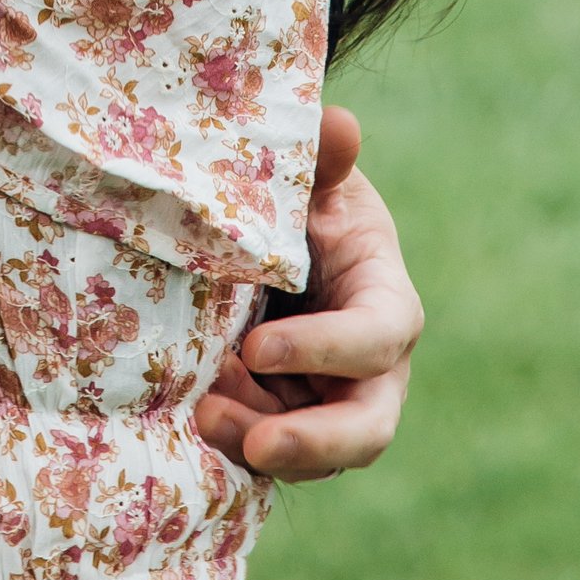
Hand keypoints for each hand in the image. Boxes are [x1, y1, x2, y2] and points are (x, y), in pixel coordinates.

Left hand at [195, 105, 420, 481]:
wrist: (264, 242)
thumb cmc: (297, 204)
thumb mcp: (310, 181)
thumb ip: (322, 162)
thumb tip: (339, 123)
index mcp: (386, 303)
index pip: (376, 338)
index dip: (324, 349)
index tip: (255, 348)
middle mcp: (369, 369)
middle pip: (367, 428)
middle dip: (316, 443)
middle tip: (260, 444)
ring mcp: (327, 403)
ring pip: (313, 456)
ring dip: (256, 441)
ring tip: (202, 413)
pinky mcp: (284, 422)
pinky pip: (266, 447)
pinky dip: (234, 435)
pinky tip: (194, 404)